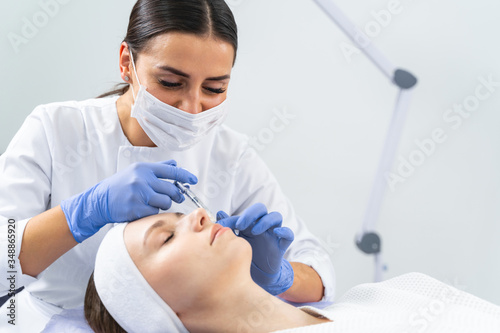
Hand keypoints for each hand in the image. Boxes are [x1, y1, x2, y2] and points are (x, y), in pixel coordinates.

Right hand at [61, 160, 196, 241]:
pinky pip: (155, 212)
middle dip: (177, 195)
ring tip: (153, 202)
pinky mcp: (136, 209)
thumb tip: (175, 165)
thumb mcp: (136, 171)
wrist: (98, 201)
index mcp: (143, 168)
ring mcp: (139, 195)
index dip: (185, 176)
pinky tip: (143, 208)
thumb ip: (157, 168)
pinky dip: (152, 212)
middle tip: (178, 197)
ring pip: (165, 202)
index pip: (171, 172)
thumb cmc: (120, 185)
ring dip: (163, 204)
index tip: (194, 180)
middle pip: (171, 190)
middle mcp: (142, 180)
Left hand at [217, 203, 293, 294]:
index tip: (225, 226)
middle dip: (251, 214)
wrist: (257, 278)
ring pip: (275, 217)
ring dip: (265, 221)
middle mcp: (261, 227)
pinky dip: (284, 231)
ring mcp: (272, 235)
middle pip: (261, 209)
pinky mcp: (281, 245)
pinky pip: (288, 234)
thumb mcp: (235, 244)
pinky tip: (276, 233)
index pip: (245, 213)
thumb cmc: (245, 259)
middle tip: (240, 225)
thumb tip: (220, 214)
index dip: (235, 217)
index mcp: (249, 225)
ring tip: (254, 231)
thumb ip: (228, 229)